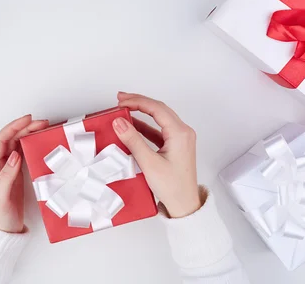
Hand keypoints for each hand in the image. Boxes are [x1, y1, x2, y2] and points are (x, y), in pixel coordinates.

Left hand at [0, 115, 48, 232]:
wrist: (3, 231)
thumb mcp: (1, 196)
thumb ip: (7, 175)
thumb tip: (15, 154)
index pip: (2, 140)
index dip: (14, 127)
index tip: (27, 120)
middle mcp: (0, 164)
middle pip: (11, 138)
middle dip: (25, 127)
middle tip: (42, 122)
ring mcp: (10, 168)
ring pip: (18, 144)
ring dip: (29, 133)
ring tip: (43, 128)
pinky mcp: (18, 173)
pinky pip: (25, 153)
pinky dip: (32, 144)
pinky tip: (40, 142)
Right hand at [112, 93, 200, 217]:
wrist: (184, 205)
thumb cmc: (173, 187)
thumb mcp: (149, 163)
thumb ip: (133, 140)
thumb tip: (119, 122)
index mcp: (180, 133)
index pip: (156, 108)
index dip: (137, 101)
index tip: (121, 101)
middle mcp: (183, 132)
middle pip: (159, 109)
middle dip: (139, 102)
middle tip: (121, 99)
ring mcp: (180, 139)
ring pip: (159, 118)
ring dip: (141, 113)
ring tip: (124, 109)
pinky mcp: (175, 146)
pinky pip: (159, 130)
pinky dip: (145, 126)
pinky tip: (132, 126)